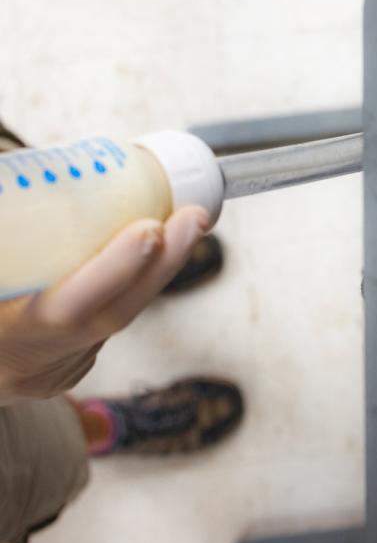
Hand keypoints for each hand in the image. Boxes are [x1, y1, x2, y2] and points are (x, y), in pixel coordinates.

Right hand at [0, 207, 209, 402]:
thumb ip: (3, 217)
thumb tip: (6, 172)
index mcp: (6, 336)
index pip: (66, 310)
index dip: (112, 270)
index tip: (150, 228)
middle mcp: (31, 361)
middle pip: (112, 316)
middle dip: (159, 265)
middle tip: (192, 218)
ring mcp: (54, 370)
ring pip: (115, 319)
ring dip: (156, 271)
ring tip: (188, 222)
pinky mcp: (68, 366)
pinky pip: (107, 320)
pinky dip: (133, 283)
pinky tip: (159, 247)